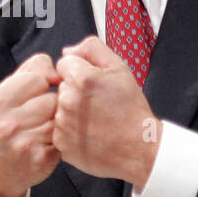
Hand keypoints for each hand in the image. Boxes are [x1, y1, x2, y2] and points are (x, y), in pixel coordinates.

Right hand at [0, 53, 61, 196]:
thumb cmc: (2, 125)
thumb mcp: (3, 96)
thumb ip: (29, 72)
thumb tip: (57, 68)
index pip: (39, 76)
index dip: (44, 82)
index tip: (39, 92)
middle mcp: (8, 121)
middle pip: (53, 98)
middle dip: (52, 104)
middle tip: (39, 114)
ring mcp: (24, 142)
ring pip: (60, 117)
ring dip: (57, 121)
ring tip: (42, 128)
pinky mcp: (40, 159)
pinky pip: (63, 138)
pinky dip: (59, 139)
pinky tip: (46, 143)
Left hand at [53, 36, 159, 189]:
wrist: (138, 147)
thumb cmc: (131, 110)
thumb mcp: (120, 68)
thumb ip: (92, 49)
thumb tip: (68, 50)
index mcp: (81, 78)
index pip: (64, 63)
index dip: (80, 72)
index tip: (93, 85)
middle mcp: (68, 100)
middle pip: (61, 86)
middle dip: (75, 91)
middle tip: (97, 104)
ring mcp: (62, 123)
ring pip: (58, 107)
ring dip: (72, 111)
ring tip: (95, 119)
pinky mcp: (61, 142)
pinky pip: (59, 129)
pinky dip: (71, 130)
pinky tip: (89, 132)